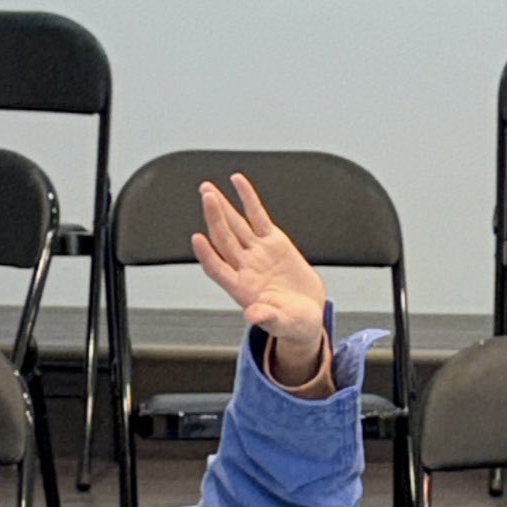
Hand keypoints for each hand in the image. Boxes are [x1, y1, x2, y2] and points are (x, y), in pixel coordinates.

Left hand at [191, 175, 327, 381]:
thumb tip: (251, 316)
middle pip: (223, 240)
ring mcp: (257, 252)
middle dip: (214, 218)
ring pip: (236, 225)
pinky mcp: (272, 241)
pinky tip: (238, 182)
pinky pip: (258, 216)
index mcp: (242, 289)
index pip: (218, 269)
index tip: (198, 239)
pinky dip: (248, 198)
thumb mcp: (282, 324)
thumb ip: (266, 317)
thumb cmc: (292, 322)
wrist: (308, 312)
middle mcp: (245, 267)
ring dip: (222, 207)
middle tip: (207, 197)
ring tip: (208, 190)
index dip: (207, 255)